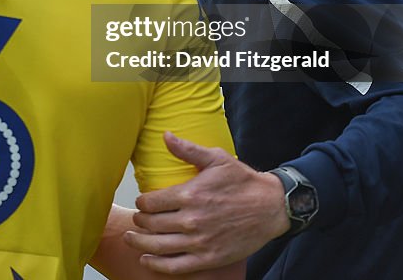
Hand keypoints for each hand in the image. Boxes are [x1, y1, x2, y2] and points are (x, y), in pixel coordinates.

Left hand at [124, 131, 288, 273]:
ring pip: (158, 246)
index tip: (141, 203)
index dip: (141, 203)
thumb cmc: (243, 181)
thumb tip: (165, 135)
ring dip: (139, 243)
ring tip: (131, 238)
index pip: (150, 202)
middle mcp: (191, 220)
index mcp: (190, 194)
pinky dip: (157, 265)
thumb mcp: (216, 159)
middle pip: (151, 224)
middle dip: (139, 221)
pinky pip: (175, 266)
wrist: (271, 207)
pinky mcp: (209, 258)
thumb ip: (188, 149)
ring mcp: (199, 242)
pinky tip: (147, 260)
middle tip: (138, 219)